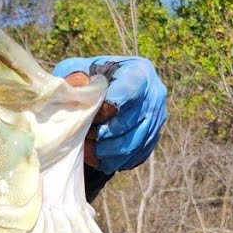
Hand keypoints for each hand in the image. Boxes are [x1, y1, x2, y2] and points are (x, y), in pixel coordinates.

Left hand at [54, 55, 167, 172]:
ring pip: (132, 144)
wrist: (104, 93)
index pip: (128, 92)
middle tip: (84, 135)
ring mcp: (157, 118)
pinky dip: (113, 161)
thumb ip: (76, 77)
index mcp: (138, 72)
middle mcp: (155, 94)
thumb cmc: (87, 80)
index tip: (90, 116)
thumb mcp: (76, 71)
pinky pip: (135, 157)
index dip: (106, 109)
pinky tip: (96, 157)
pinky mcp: (152, 138)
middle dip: (103, 133)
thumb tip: (81, 87)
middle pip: (130, 122)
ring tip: (87, 148)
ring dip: (105, 151)